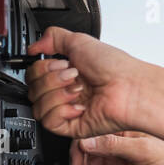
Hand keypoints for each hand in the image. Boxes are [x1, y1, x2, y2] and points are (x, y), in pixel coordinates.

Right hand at [26, 28, 144, 138]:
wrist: (131, 88)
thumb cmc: (116, 67)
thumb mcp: (80, 42)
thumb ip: (53, 38)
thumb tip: (34, 46)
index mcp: (67, 73)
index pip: (34, 74)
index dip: (42, 67)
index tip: (60, 62)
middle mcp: (67, 91)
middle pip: (33, 89)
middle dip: (52, 78)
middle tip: (73, 74)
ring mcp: (69, 109)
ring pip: (37, 105)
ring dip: (57, 93)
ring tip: (79, 89)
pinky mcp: (72, 126)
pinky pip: (48, 121)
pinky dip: (61, 110)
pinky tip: (79, 105)